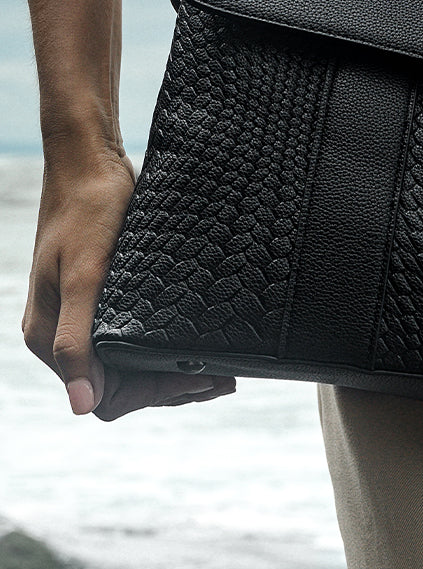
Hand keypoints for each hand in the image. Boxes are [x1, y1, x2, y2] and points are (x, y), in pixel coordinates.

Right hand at [22, 142, 235, 420]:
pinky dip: (166, 348)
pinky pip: (134, 339)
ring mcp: (85, 316)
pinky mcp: (104, 296)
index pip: (103, 397)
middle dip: (172, 387)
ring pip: (130, 365)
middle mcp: (65, 333)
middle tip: (225, 379)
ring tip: (221, 370)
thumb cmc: (86, 210)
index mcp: (51, 337)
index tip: (200, 378)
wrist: (90, 163)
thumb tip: (81, 404)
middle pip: (120, 386)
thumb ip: (78, 340)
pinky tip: (197, 344)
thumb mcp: (85, 274)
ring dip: (173, 372)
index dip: (154, 394)